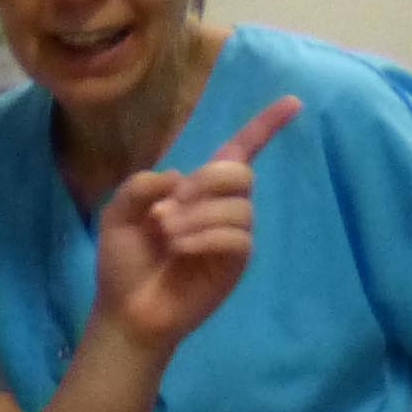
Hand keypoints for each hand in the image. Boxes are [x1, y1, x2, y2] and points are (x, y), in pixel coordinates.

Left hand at [92, 95, 302, 352]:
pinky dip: (204, 237)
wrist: (126, 311)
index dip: (265, 126)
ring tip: (165, 234)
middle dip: (204, 183)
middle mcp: (222, 207)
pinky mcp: (236, 262)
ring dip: (196, 216)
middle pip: (239, 172)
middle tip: (165, 210)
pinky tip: (179, 249)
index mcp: (198, 189)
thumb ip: (140, 186)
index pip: (240, 150)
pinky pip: (236, 236)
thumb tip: (178, 177)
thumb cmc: (125, 262)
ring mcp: (233, 235)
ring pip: (237, 207)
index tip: (294, 101)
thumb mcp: (118, 214)